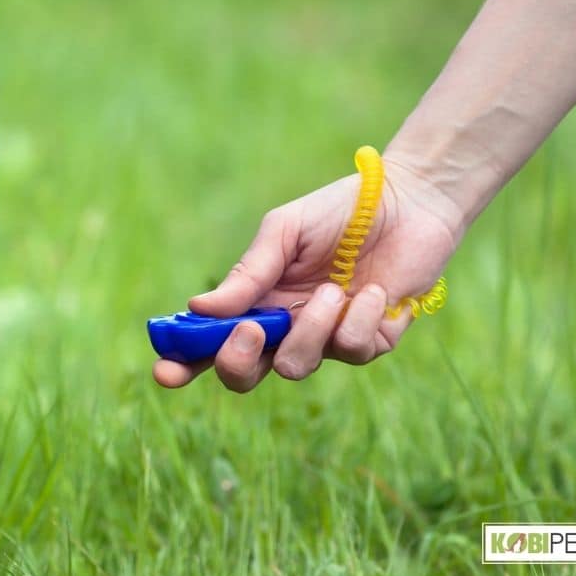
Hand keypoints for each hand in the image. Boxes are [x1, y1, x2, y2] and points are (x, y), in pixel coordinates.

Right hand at [153, 158, 463, 392]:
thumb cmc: (339, 212)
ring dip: (310, 330)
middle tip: (251, 330)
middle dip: (237, 362)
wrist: (409, 200)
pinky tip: (372, 290)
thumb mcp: (284, 232)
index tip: (165, 371)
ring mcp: (326, 340)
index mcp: (255, 302)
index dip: (184, 364)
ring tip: (332, 290)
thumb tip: (198, 309)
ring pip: (298, 367)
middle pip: (246, 374)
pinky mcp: (371, 342)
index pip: (210, 343)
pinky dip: (359, 319)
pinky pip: (353, 351)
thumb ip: (248, 273)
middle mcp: (285, 329)